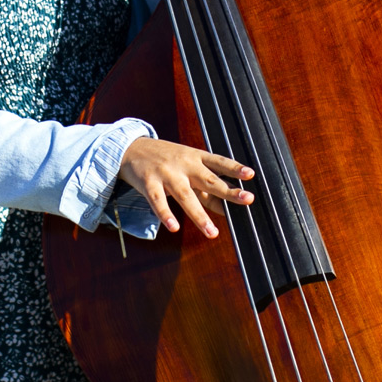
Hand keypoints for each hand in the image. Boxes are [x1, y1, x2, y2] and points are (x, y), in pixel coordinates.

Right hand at [117, 136, 255, 238]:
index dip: (235, 168)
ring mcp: (166, 173)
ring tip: (212, 233)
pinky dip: (165, 215)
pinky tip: (174, 227)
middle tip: (247, 200)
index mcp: (195, 157)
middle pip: (208, 179)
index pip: (219, 162)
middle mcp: (184, 164)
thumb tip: (227, 207)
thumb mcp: (187, 164)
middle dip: (228, 191)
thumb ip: (205, 185)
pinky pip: (158, 202)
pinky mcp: (148, 183)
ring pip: (185, 196)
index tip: (251, 175)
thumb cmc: (166, 159)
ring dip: (199, 216)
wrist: (131, 148)